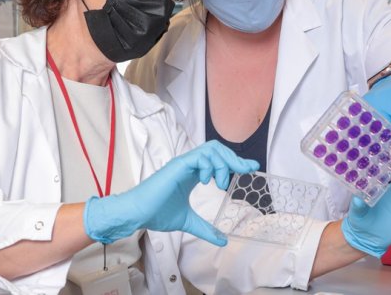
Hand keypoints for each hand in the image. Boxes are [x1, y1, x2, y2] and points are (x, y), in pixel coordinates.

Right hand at [84, 140, 258, 245]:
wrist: (138, 214)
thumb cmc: (157, 213)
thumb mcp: (188, 222)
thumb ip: (206, 229)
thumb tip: (223, 240)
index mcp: (193, 173)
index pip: (218, 159)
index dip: (236, 162)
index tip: (251, 168)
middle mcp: (189, 165)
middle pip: (218, 149)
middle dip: (235, 159)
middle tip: (246, 171)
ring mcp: (183, 163)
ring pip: (211, 149)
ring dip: (222, 164)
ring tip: (221, 184)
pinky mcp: (177, 166)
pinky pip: (199, 157)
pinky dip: (209, 166)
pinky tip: (208, 181)